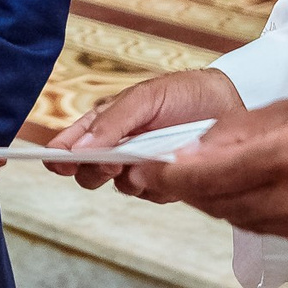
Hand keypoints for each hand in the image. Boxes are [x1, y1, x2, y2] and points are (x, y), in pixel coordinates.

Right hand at [47, 68, 246, 190]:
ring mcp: (141, 167)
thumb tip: (79, 147)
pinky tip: (173, 164)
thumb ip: (112, 122)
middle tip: (111, 162)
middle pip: (88, 174)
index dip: (59, 156)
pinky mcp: (165, 182)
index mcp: (106, 123)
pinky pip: (151, 194)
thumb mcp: (145, 98)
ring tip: (151, 159)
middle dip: (95, 171)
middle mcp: (119, 148)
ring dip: (131, 178)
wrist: (231, 102)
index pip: (71, 144)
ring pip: (120, 188)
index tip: (56, 162)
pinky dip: (159, 183)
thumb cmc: (184, 93)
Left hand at [118, 95, 287, 252]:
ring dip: (209, 198)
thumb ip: (244, 131)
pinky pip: (261, 226)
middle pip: (219, 201)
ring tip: (190, 177)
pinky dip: (242, 208)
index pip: (215, 173)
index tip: (145, 167)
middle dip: (183, 187)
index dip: (172, 174)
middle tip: (152, 172)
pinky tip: (237, 190)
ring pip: (235, 217)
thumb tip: (191, 149)